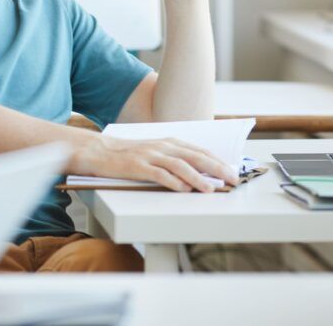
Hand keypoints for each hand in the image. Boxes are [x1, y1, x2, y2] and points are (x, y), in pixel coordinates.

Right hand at [80, 134, 237, 192]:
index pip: (199, 150)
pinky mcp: (137, 166)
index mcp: (169, 142)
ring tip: (211, 188)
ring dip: (197, 177)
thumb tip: (198, 174)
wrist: (99, 151)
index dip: (218, 160)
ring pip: (179, 165)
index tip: (232, 171)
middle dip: (216, 168)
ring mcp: (149, 155)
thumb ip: (174, 159)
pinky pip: (159, 174)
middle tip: (231, 179)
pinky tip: (183, 189)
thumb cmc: (128, 154)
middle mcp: (162, 146)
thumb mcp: (155, 151)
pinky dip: (173, 182)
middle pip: (194, 156)